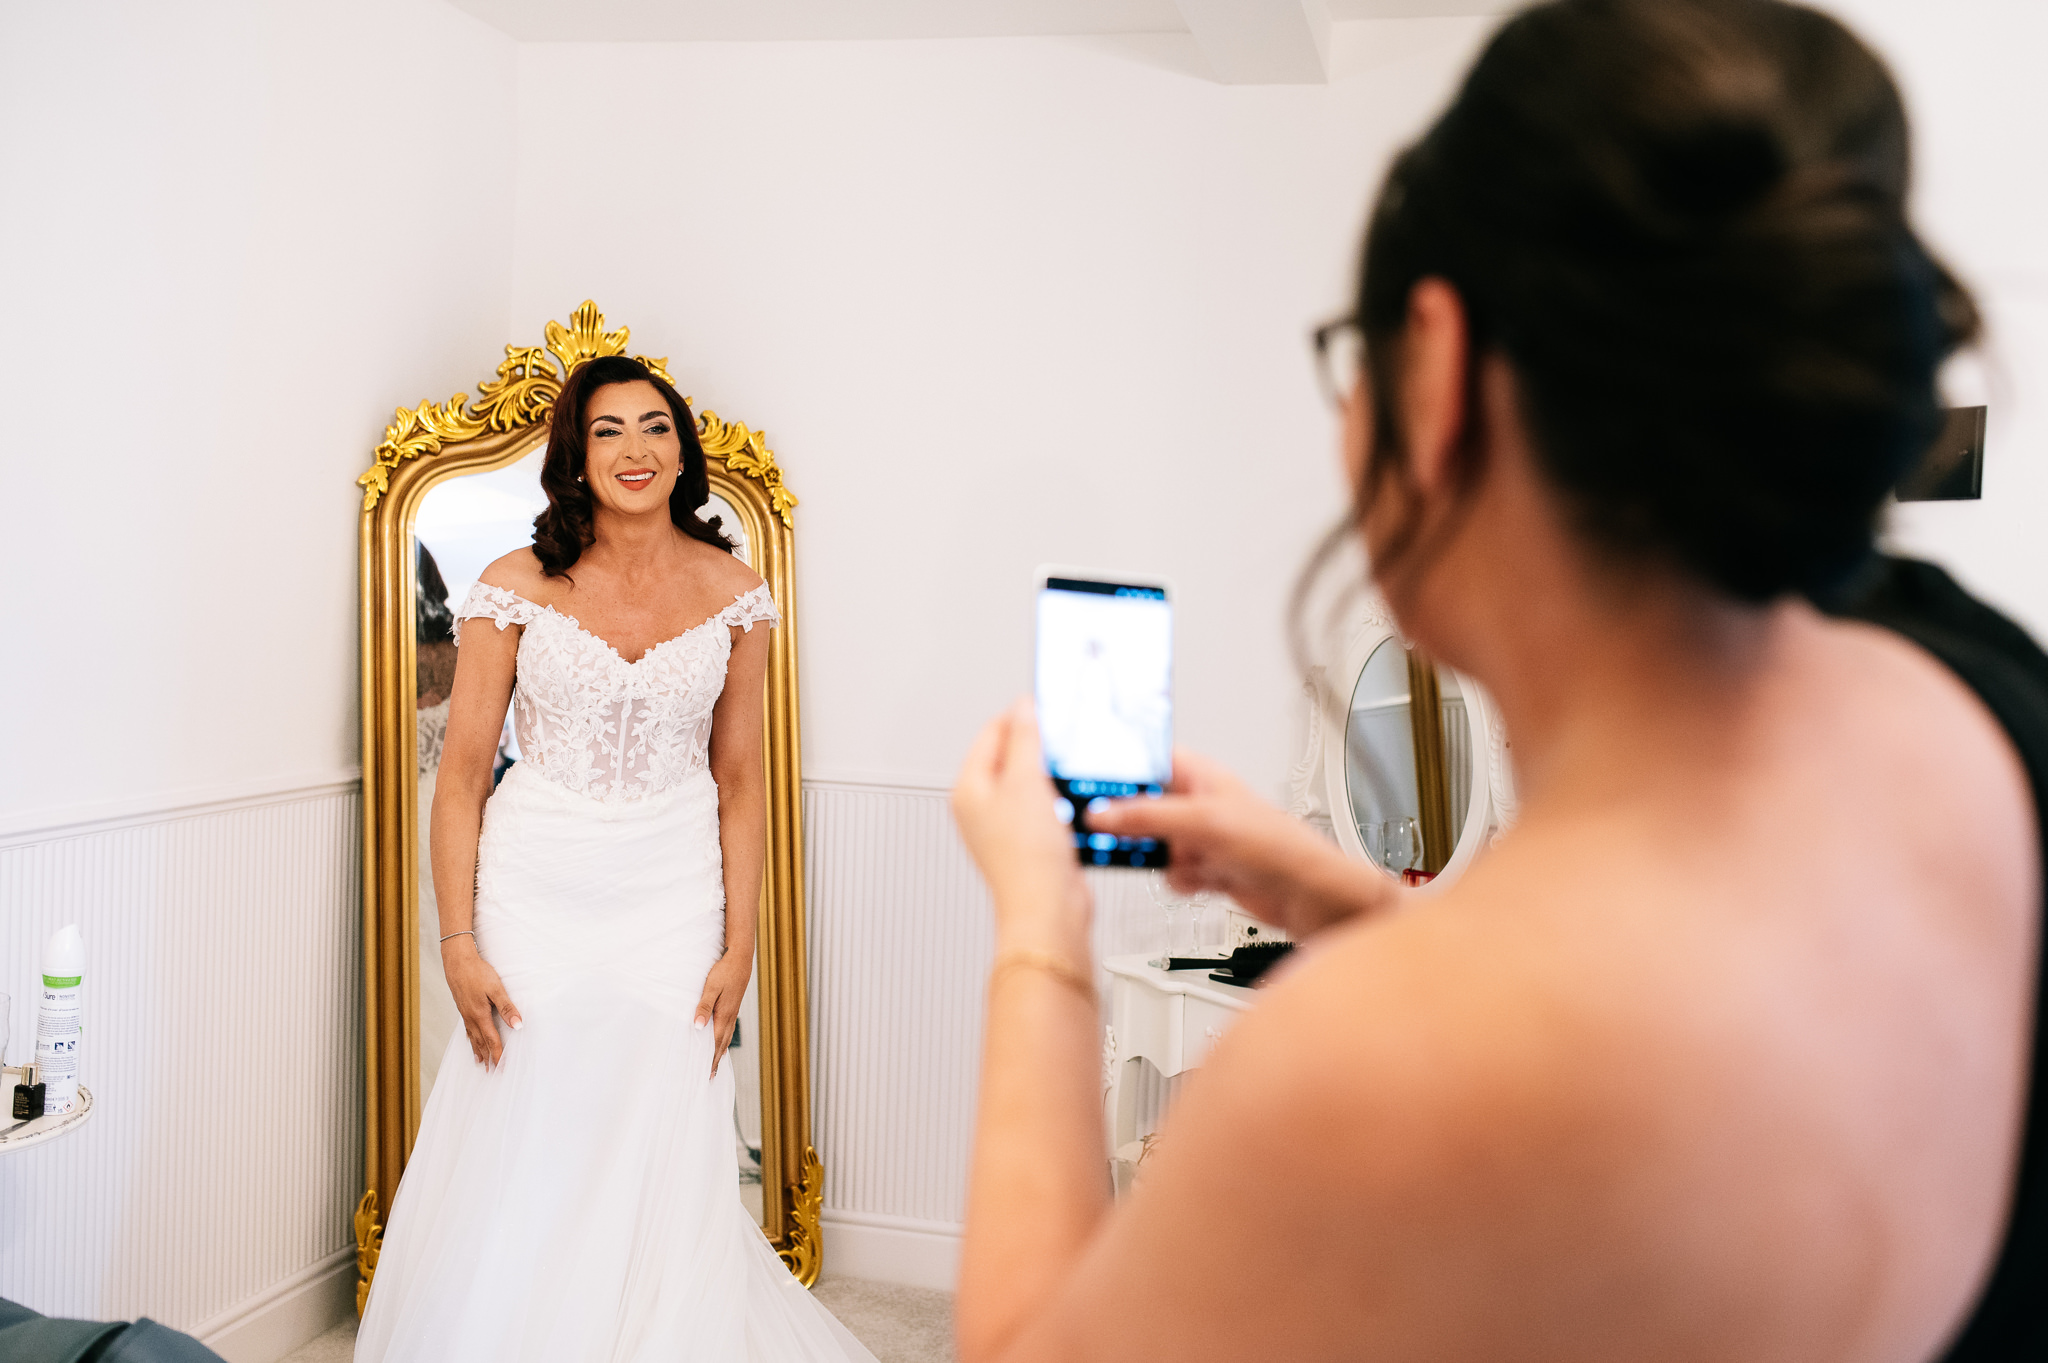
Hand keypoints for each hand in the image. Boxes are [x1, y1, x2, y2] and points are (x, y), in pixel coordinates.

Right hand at [442, 938, 520, 1068]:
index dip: (498, 1055)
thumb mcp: (496, 989)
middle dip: (488, 1058)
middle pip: (481, 1042)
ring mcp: (465, 1013)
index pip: (492, 1041)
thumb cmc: (477, 973)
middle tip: (492, 1072)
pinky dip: (470, 1039)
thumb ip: (507, 1007)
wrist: (457, 962)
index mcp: (480, 1016)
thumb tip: (518, 1025)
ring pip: (472, 1037)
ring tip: (481, 1063)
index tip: (502, 1068)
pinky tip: (470, 1040)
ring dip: (478, 1051)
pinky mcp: (462, 1007)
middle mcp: (471, 1018)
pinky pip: (467, 1029)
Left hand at [696, 950, 751, 1077]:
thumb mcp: (711, 987)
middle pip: (722, 1044)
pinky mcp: (733, 1006)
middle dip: (716, 1060)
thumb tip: (697, 1027)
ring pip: (727, 1037)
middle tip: (710, 1076)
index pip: (715, 1043)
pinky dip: (724, 1040)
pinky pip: (728, 1028)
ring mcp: (733, 1011)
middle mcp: (730, 1016)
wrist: (740, 958)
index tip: (707, 1073)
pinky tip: (722, 1040)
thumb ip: (704, 1006)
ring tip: (716, 1064)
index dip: (710, 1059)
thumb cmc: (724, 971)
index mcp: (724, 1015)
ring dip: (720, 1051)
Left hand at [952, 699, 1091, 956]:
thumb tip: (1023, 707)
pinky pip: (1045, 808)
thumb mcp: (1026, 782)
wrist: (1048, 909)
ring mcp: (1005, 827)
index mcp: (968, 788)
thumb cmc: (1026, 858)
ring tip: (1067, 776)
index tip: (1049, 709)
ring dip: (1052, 776)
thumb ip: (1025, 739)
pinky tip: (1073, 805)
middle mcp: (981, 808)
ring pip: (1031, 783)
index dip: (1021, 717)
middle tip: (1062, 742)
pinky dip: (1060, 801)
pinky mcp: (1029, 843)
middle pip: (1010, 757)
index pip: (991, 732)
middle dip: (1038, 747)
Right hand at [1088, 747, 1393, 938]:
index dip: (1115, 769)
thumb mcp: (1204, 823)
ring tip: (1173, 863)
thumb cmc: (1280, 846)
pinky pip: (1173, 872)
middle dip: (1131, 826)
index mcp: (1200, 775)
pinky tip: (1199, 881)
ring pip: (1154, 844)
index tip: (1083, 783)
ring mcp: (1202, 838)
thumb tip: (1104, 813)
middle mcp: (1199, 803)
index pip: (1145, 760)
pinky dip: (1180, 880)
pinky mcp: (1208, 869)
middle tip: (1108, 836)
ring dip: (1158, 859)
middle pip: (1142, 806)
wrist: (1312, 898)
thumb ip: (1149, 817)